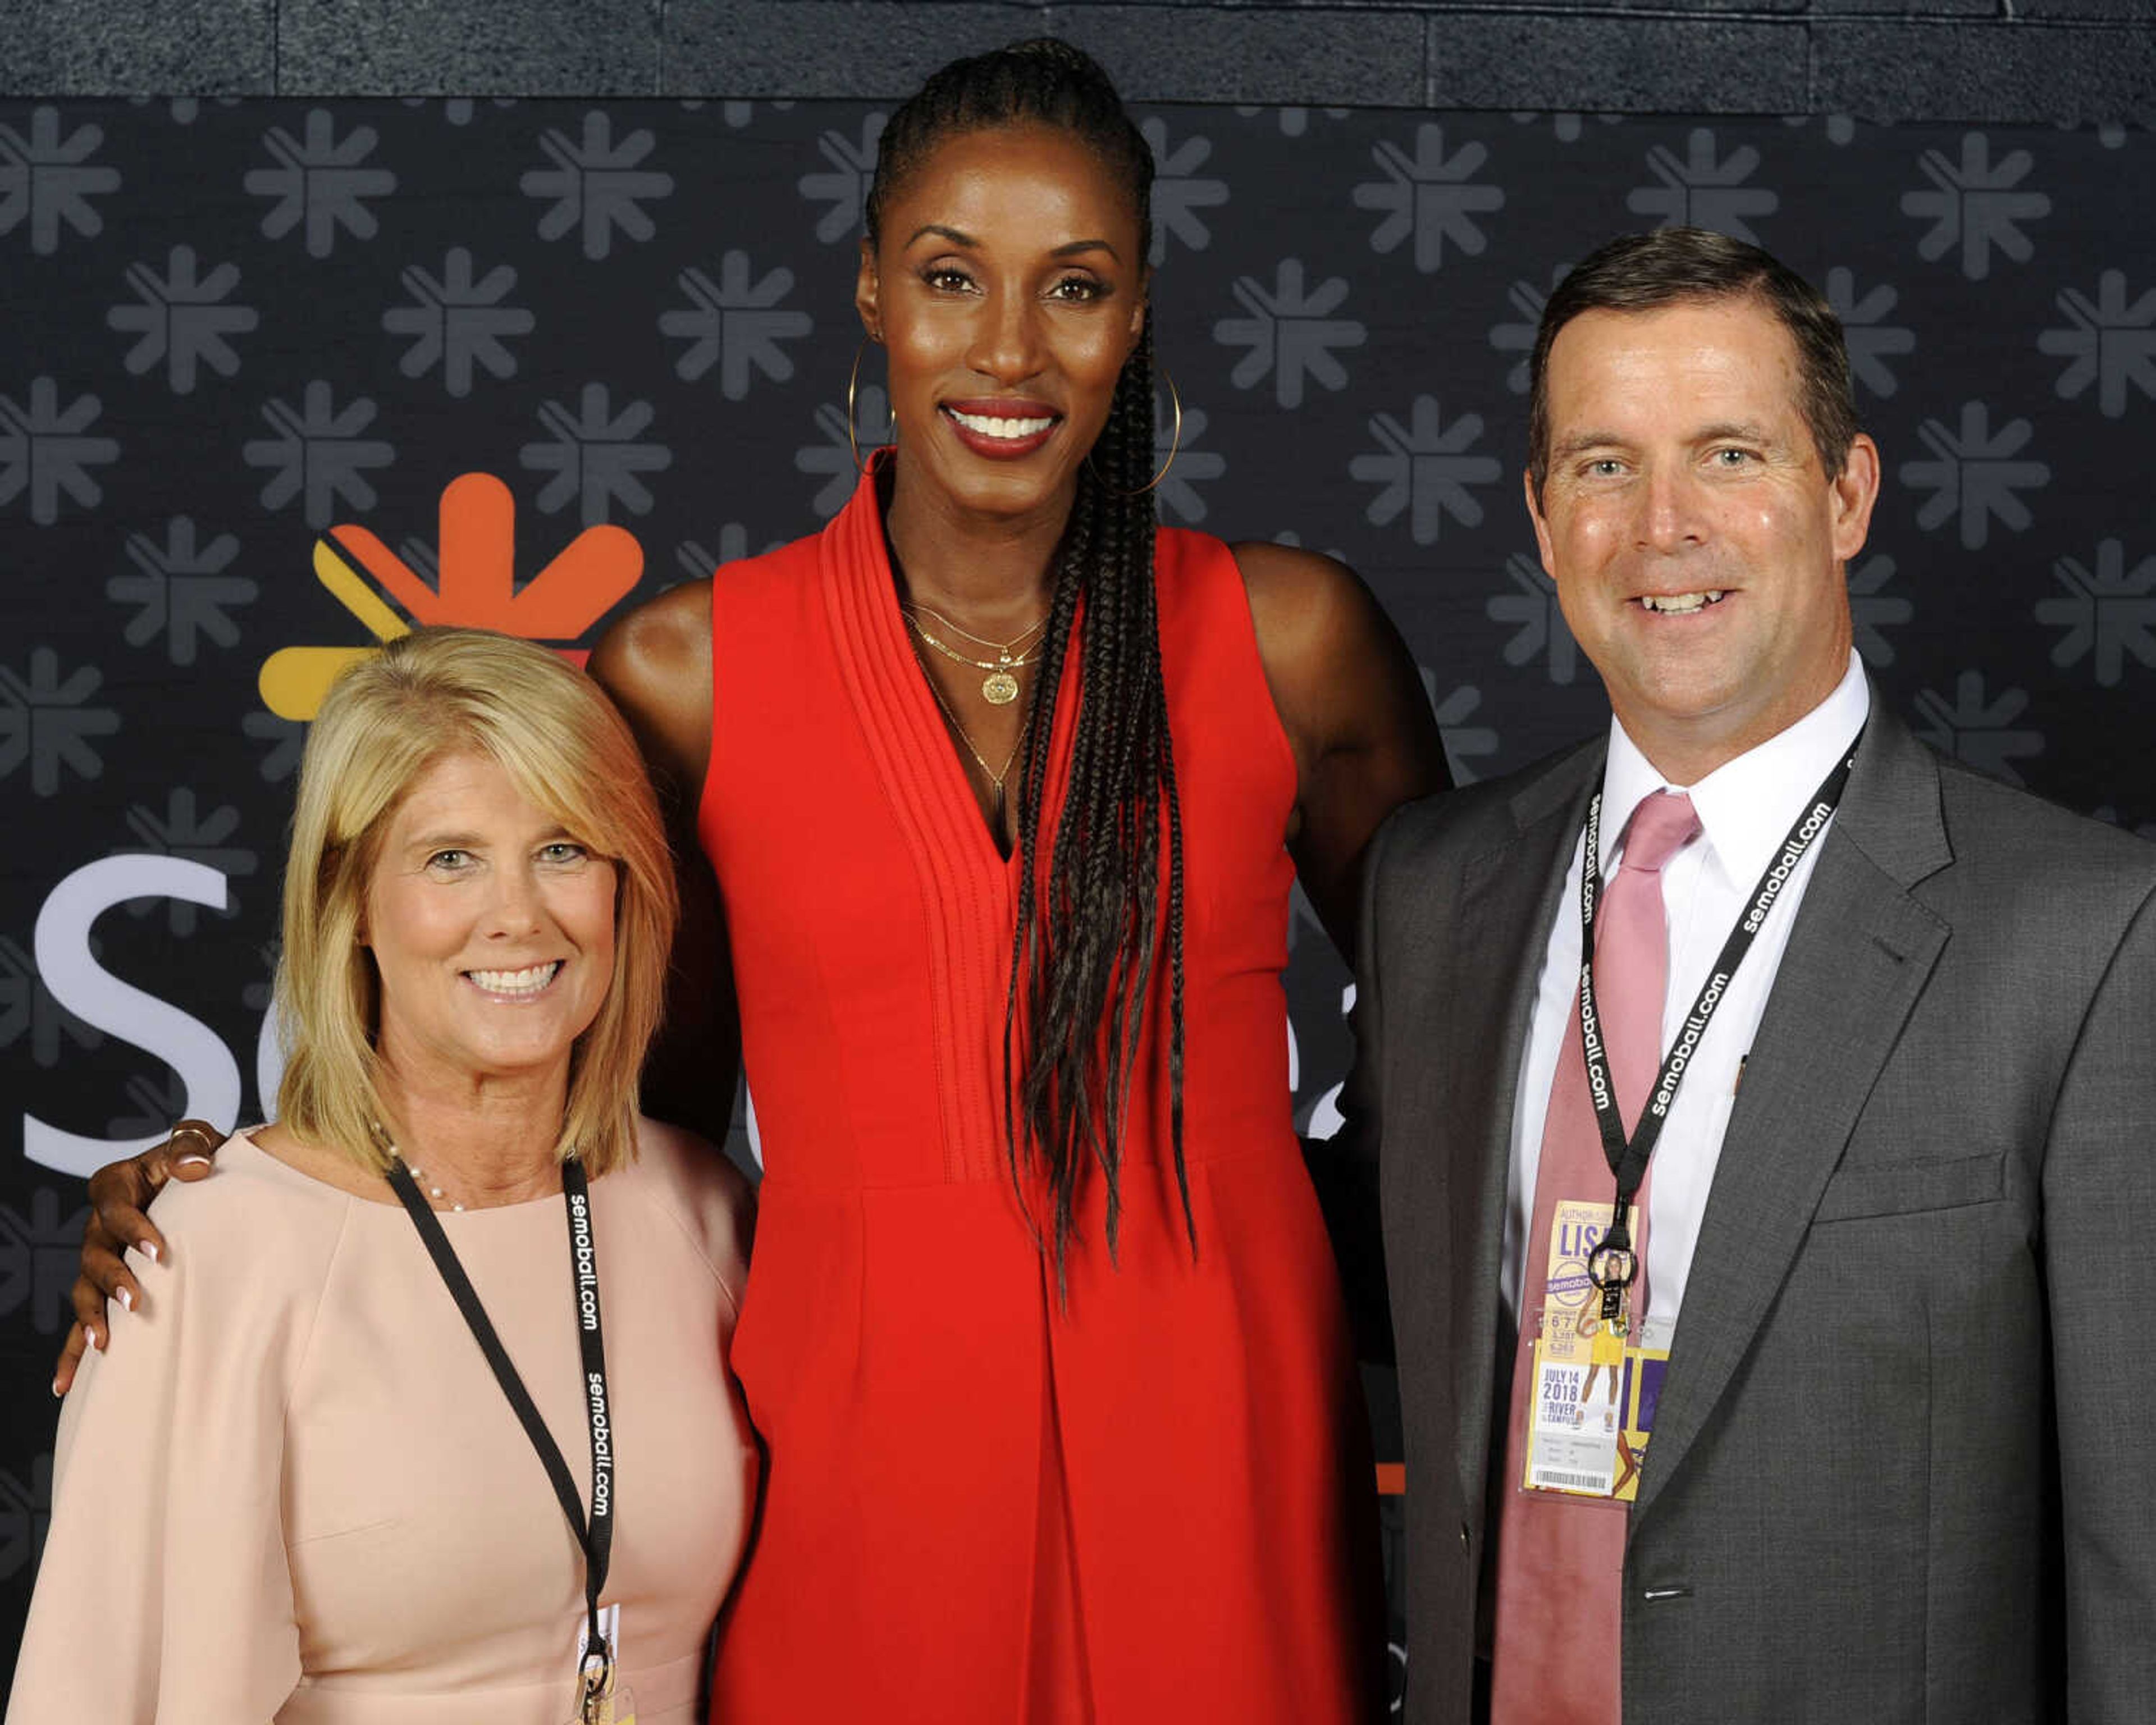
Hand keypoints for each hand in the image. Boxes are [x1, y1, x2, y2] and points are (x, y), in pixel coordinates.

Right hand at [53, 1121, 223, 1395]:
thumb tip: (195, 1167)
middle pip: (94, 1255)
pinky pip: (84, 1320)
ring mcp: (98, 1258)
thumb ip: (191, 1146)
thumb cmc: (198, 1158)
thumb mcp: (197, 1141)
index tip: (159, 1250)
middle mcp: (98, 1225)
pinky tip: (65, 1384)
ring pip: (84, 1291)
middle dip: (112, 1279)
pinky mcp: (105, 1286)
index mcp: (114, 1186)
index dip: (134, 1228)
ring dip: (91, 1317)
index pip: (116, 1209)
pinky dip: (73, 1352)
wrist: (202, 1178)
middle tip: (135, 1300)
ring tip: (105, 1342)